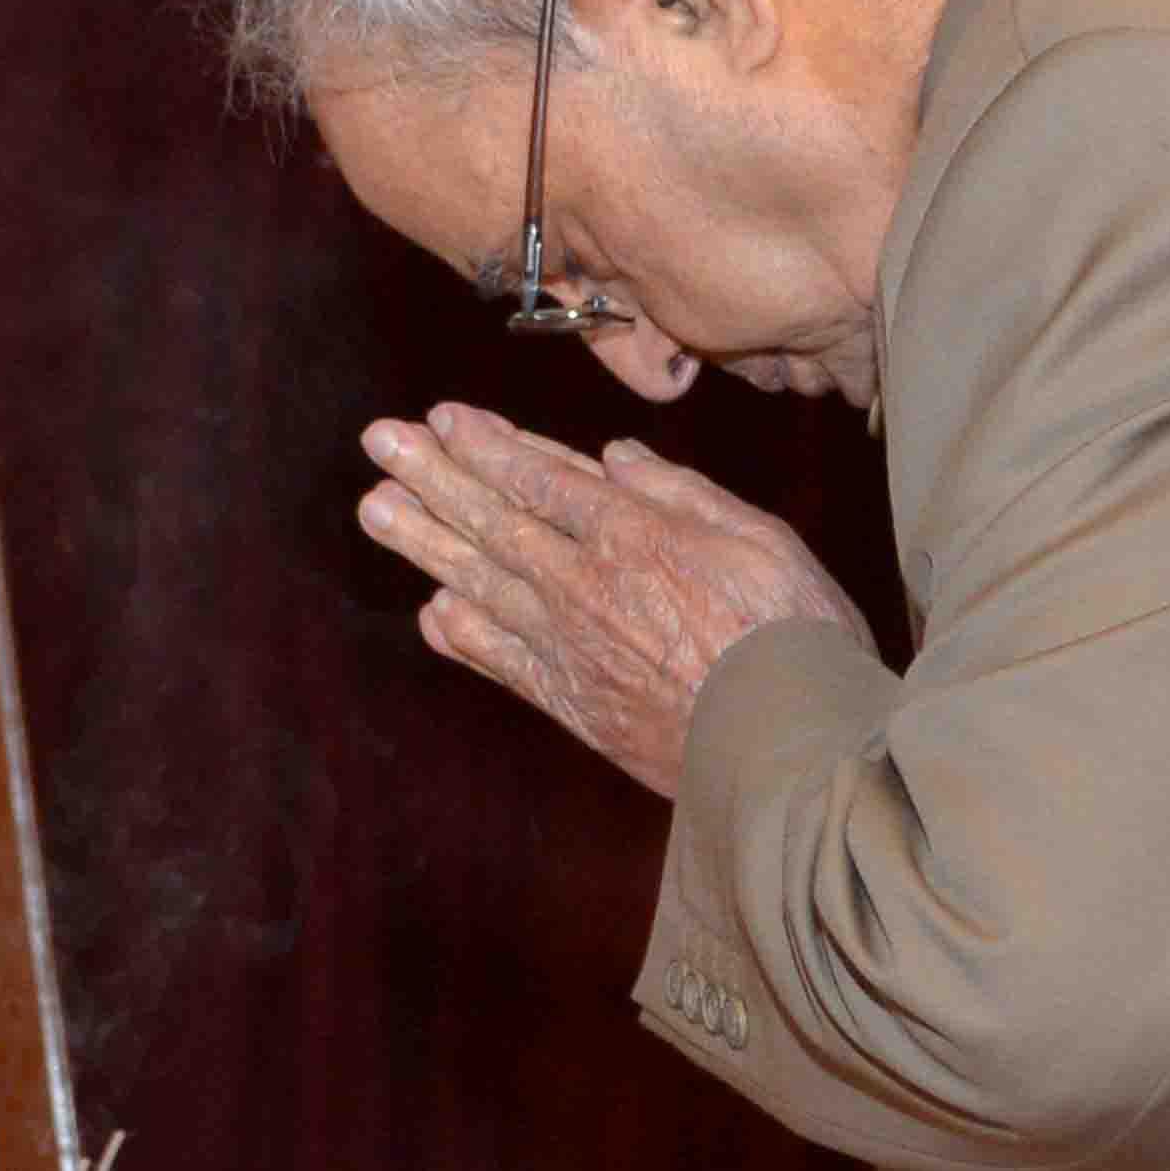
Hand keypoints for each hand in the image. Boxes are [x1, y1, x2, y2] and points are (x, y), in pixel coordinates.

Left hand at [358, 404, 873, 796]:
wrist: (788, 752)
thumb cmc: (794, 636)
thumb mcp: (761, 537)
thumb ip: (683, 494)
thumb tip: (615, 458)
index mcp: (632, 536)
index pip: (538, 479)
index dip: (485, 446)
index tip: (440, 418)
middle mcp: (584, 586)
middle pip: (492, 521)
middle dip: (432, 476)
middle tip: (379, 441)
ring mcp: (570, 647)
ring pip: (480, 582)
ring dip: (423, 543)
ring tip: (375, 508)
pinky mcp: (572, 703)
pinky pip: (502, 662)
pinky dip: (463, 635)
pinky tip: (431, 611)